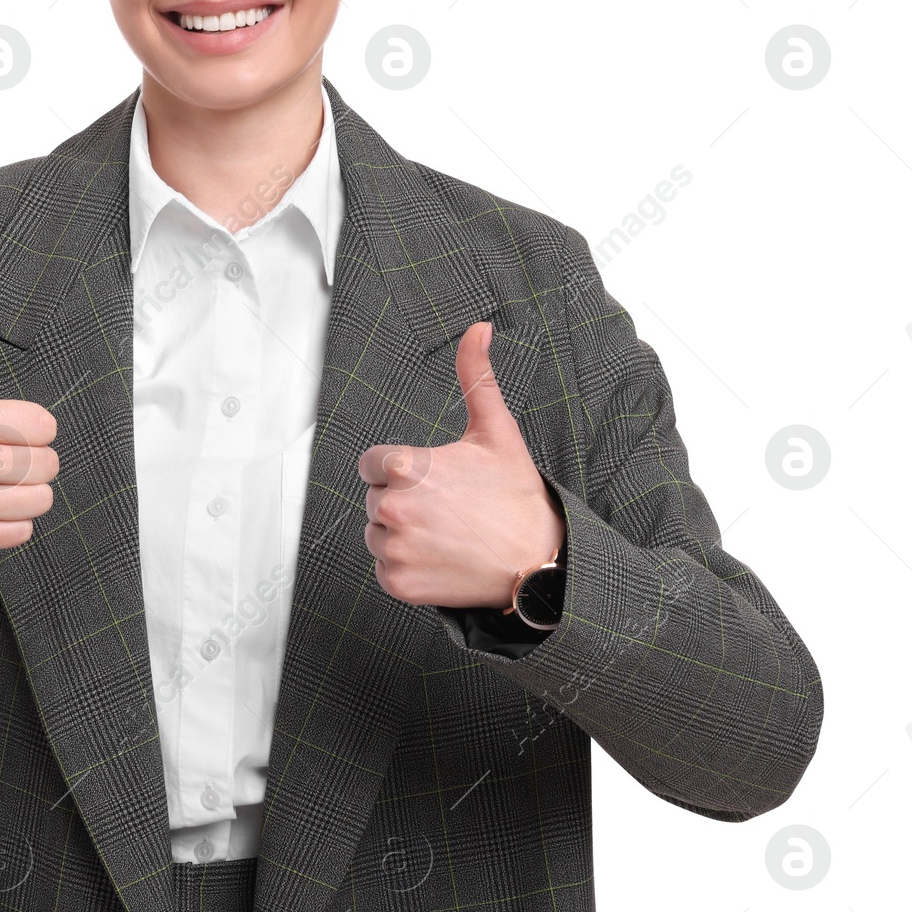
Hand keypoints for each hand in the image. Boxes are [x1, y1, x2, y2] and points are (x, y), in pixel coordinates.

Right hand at [0, 263, 58, 602]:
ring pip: (40, 499)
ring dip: (30, 489)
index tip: (13, 424)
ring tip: (5, 479)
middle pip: (46, 462)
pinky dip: (14, 521)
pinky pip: (20, 533)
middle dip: (35, 455)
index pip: (42, 424)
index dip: (35, 423)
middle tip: (10, 452)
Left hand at [359, 321, 563, 610]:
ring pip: (377, 534)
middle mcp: (392, 509)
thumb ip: (475, 375)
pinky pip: (384, 568)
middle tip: (448, 508)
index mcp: (405, 467)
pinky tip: (441, 557)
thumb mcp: (495, 430)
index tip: (431, 480)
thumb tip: (478, 328)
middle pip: (375, 498)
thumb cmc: (516, 495)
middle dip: (403, 500)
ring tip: (445, 532)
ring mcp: (394, 549)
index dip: (399, 469)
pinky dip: (406, 566)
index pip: (372, 464)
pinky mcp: (398, 583)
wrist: (539, 562)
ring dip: (402, 534)